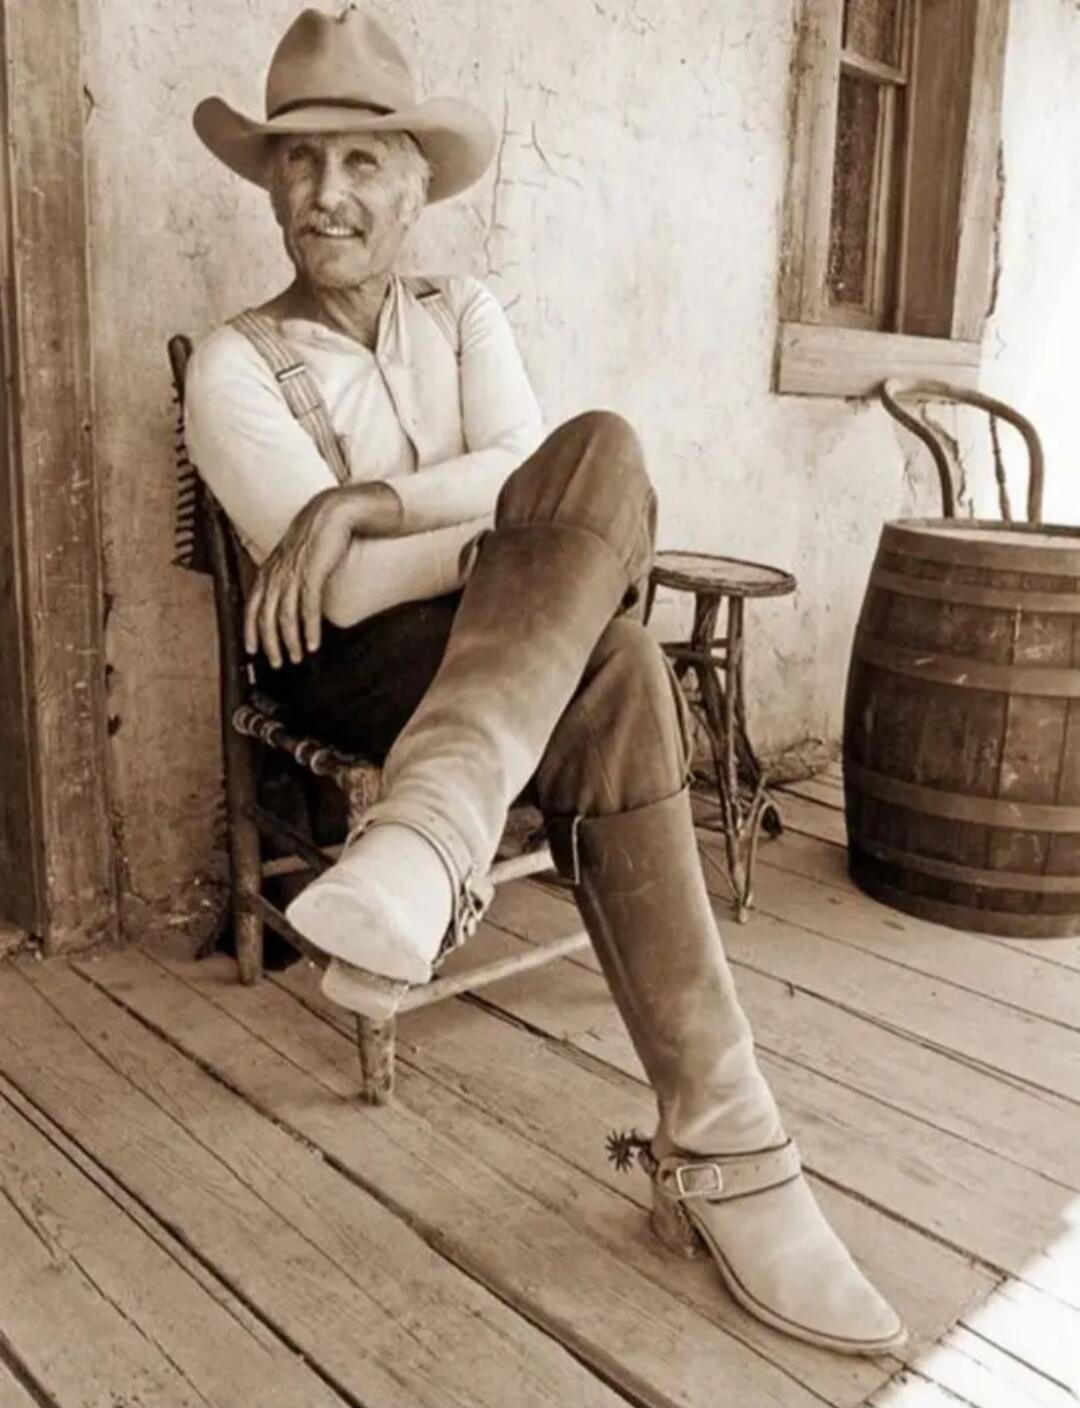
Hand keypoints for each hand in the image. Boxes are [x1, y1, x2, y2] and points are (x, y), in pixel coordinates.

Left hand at [244, 489, 356, 666]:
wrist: (332, 514)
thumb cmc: (314, 536)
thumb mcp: (291, 558)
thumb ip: (284, 578)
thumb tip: (285, 600)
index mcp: (268, 571)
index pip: (250, 607)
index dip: (249, 631)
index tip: (251, 651)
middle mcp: (276, 575)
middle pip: (265, 618)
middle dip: (270, 645)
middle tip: (278, 662)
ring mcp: (293, 575)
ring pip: (284, 617)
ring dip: (291, 642)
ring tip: (297, 657)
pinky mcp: (312, 574)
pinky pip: (308, 608)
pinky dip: (310, 629)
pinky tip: (313, 644)